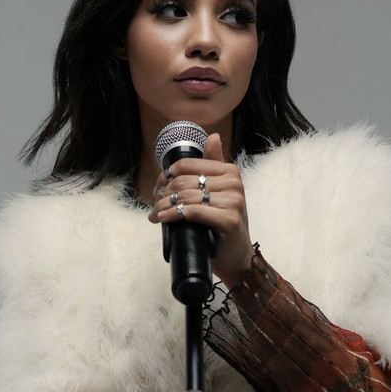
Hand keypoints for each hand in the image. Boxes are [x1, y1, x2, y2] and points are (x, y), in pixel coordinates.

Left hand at [149, 133, 254, 287]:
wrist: (237, 255)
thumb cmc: (223, 223)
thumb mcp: (219, 191)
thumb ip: (214, 164)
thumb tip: (212, 136)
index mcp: (230, 171)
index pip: (187, 165)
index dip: (167, 175)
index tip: (157, 188)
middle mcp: (234, 183)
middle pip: (184, 181)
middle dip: (163, 193)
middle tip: (154, 204)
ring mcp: (234, 201)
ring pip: (186, 196)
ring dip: (164, 206)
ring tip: (155, 214)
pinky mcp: (229, 219)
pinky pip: (192, 212)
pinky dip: (174, 215)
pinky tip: (163, 219)